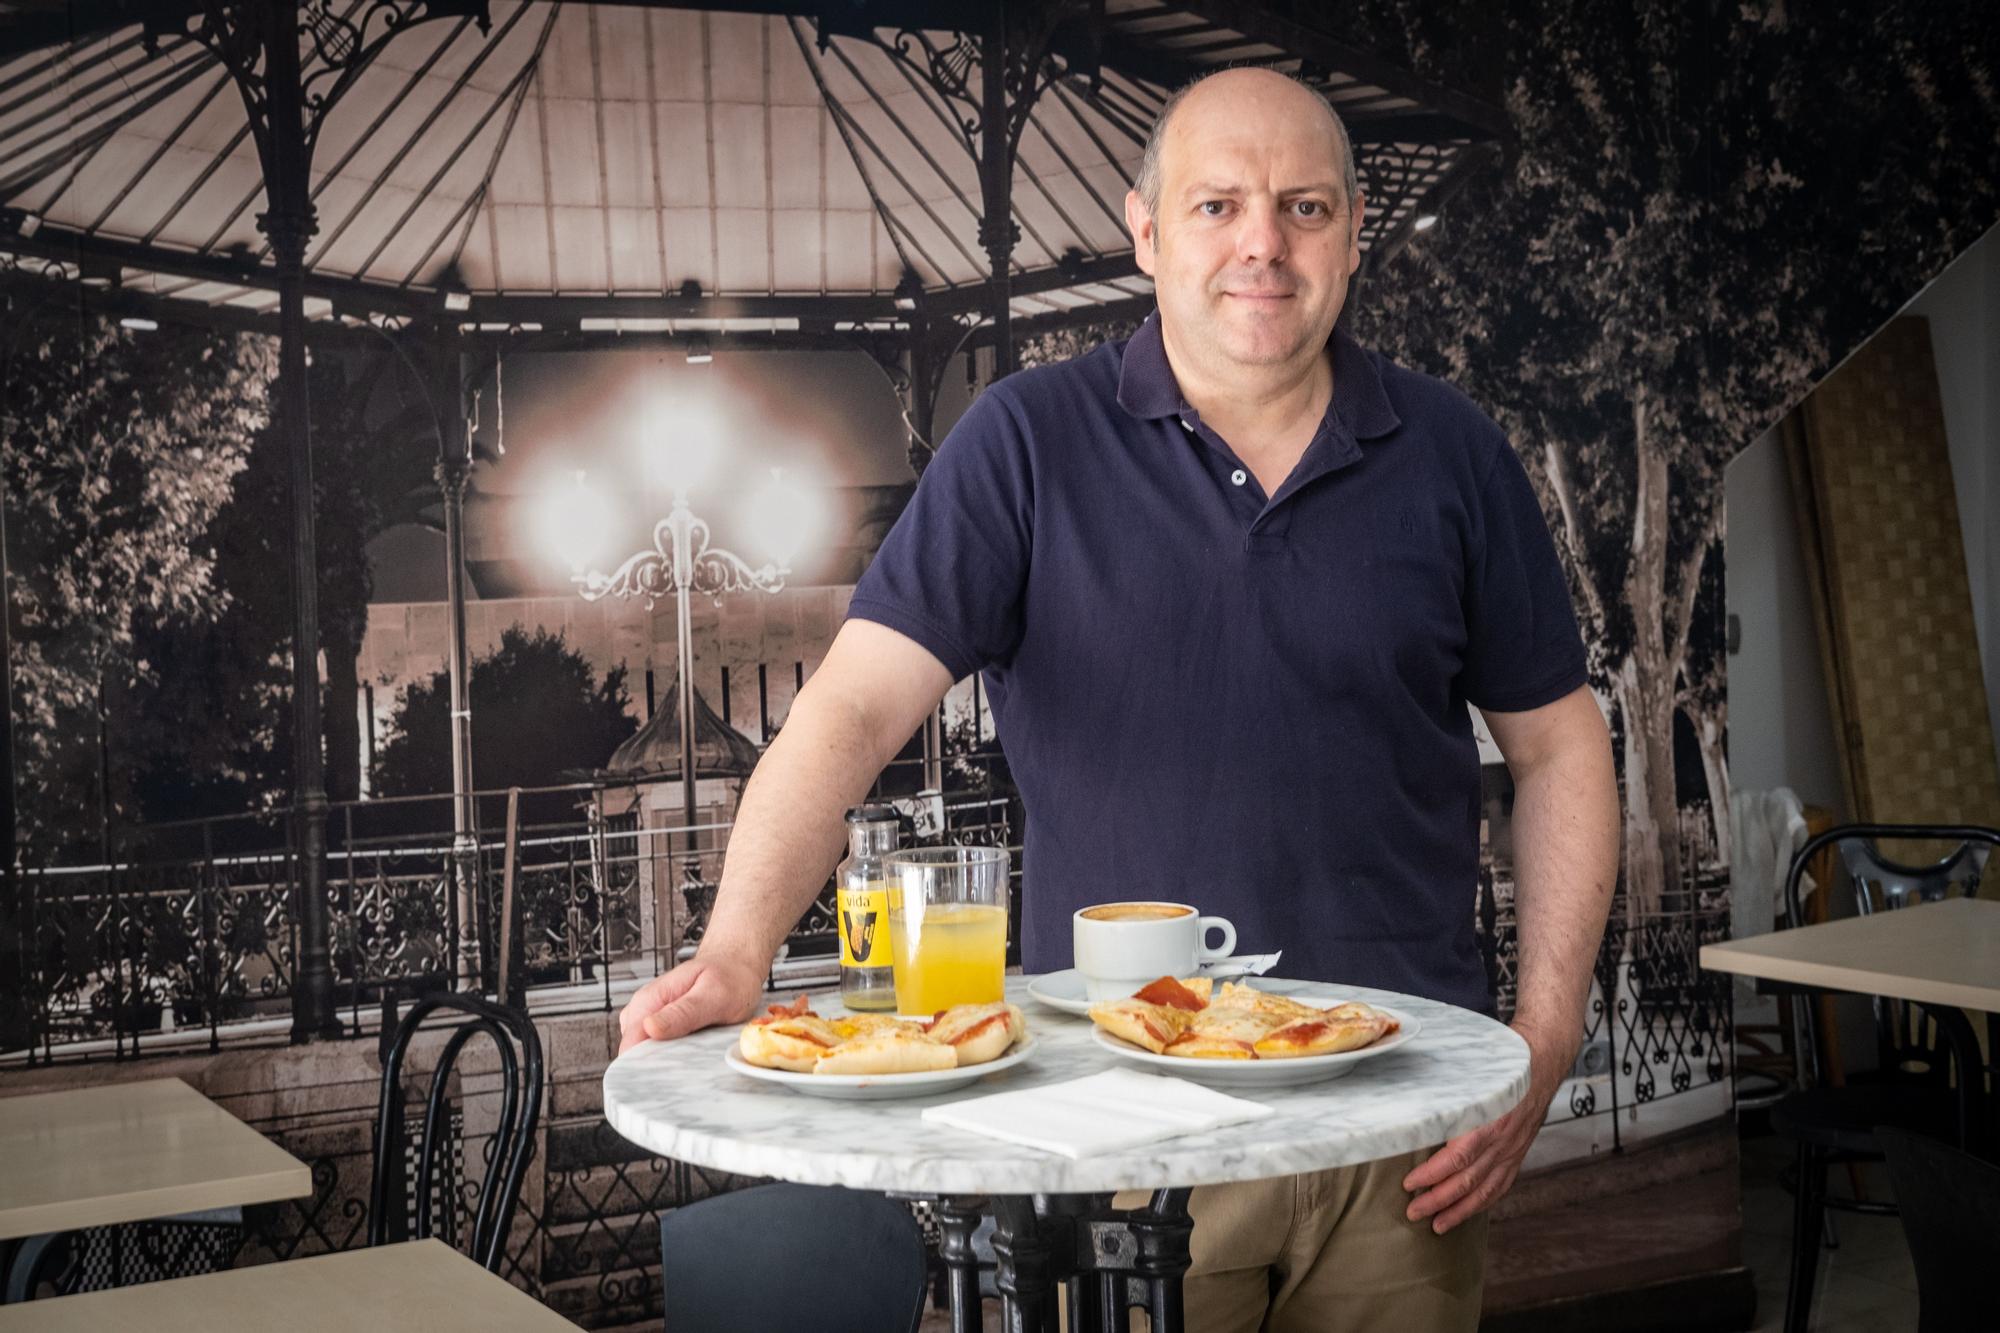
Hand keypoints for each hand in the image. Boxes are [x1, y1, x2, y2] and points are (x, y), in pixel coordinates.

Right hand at [617, 950, 769, 1053]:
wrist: (735, 968)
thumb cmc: (727, 978)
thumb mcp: (713, 994)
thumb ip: (683, 1012)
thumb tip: (650, 1028)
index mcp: (649, 1000)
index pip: (630, 1044)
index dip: (645, 1065)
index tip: (669, 1076)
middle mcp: (644, 1010)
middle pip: (635, 1053)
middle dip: (658, 1066)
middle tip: (691, 1068)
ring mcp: (651, 1020)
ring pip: (647, 1055)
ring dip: (668, 1062)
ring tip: (696, 1059)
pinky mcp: (662, 1029)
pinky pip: (661, 1051)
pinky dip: (675, 1057)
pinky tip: (694, 1055)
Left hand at [1401, 1020, 1575, 1233]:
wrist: (1539, 1066)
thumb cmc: (1500, 1068)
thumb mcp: (1469, 1076)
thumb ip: (1445, 1097)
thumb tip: (1407, 1108)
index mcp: (1487, 1121)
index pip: (1457, 1158)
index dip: (1432, 1175)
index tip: (1409, 1183)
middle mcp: (1501, 1141)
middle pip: (1467, 1181)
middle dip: (1438, 1200)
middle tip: (1413, 1212)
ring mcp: (1511, 1152)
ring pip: (1484, 1190)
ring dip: (1459, 1211)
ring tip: (1436, 1225)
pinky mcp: (1517, 1156)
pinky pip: (1500, 1186)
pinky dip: (1481, 1203)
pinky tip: (1465, 1212)